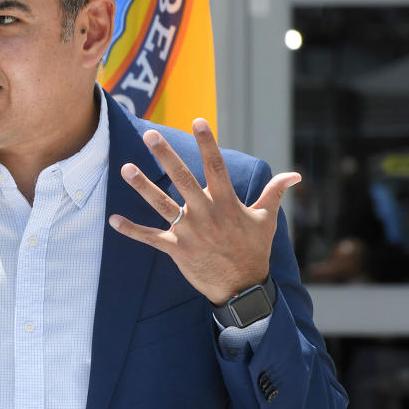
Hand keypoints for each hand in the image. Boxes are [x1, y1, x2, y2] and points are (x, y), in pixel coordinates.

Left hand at [107, 119, 299, 305]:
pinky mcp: (177, 249)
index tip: (197, 121)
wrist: (243, 288)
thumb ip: (274, 193)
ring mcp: (190, 232)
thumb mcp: (266, 220)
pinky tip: (113, 219)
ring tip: (126, 168)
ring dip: (143, 187)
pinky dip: (131, 230)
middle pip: (183, 179)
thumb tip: (294, 175)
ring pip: (162, 205)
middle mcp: (206, 213)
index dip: (208, 143)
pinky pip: (150, 238)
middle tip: (150, 135)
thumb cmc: (254, 251)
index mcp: (227, 203)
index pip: (216, 166)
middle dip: (166, 156)